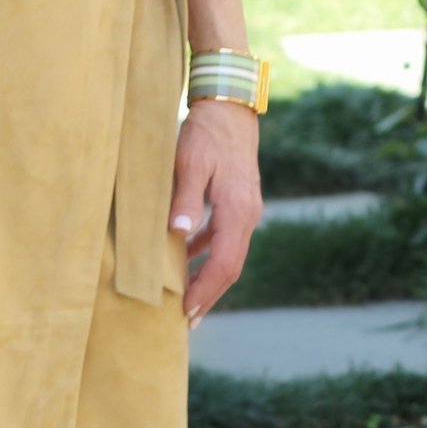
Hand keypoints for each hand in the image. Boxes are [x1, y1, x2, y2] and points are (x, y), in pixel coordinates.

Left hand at [168, 100, 260, 324]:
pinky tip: (188, 261)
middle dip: (209, 295)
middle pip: (231, 267)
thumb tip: (179, 236)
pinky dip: (208, 255)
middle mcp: (247, 215)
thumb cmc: (206, 133)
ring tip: (188, 300)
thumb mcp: (189, 164)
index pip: (224, 263)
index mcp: (237, 210)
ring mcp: (246, 210)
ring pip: (229, 255)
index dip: (206, 290)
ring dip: (209, 278)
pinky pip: (225, 239)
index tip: (187, 311)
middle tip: (187, 320)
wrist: (229, 107)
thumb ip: (185, 199)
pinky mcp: (239, 204)